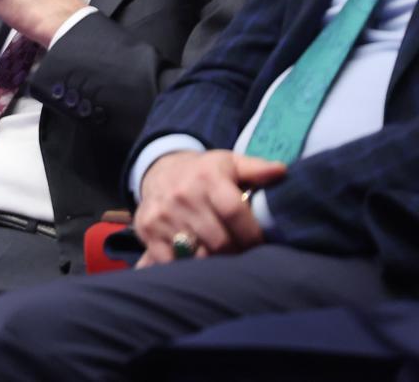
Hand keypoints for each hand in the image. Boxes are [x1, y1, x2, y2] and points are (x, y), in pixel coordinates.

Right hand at [133, 150, 286, 266]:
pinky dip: (184, 265)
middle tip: (242, 254)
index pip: (235, 212)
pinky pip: (170, 260)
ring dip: (213, 261)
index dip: (251, 234)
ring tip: (222, 257)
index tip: (259, 243)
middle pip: (219, 240)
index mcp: (207, 177)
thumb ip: (256, 168)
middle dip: (236, 252)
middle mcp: (182, 195)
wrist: (160, 170)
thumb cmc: (204, 172)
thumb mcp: (230, 163)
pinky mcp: (147, 228)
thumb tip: (281, 171)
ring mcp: (163, 213)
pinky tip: (195, 257)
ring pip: (197, 253)